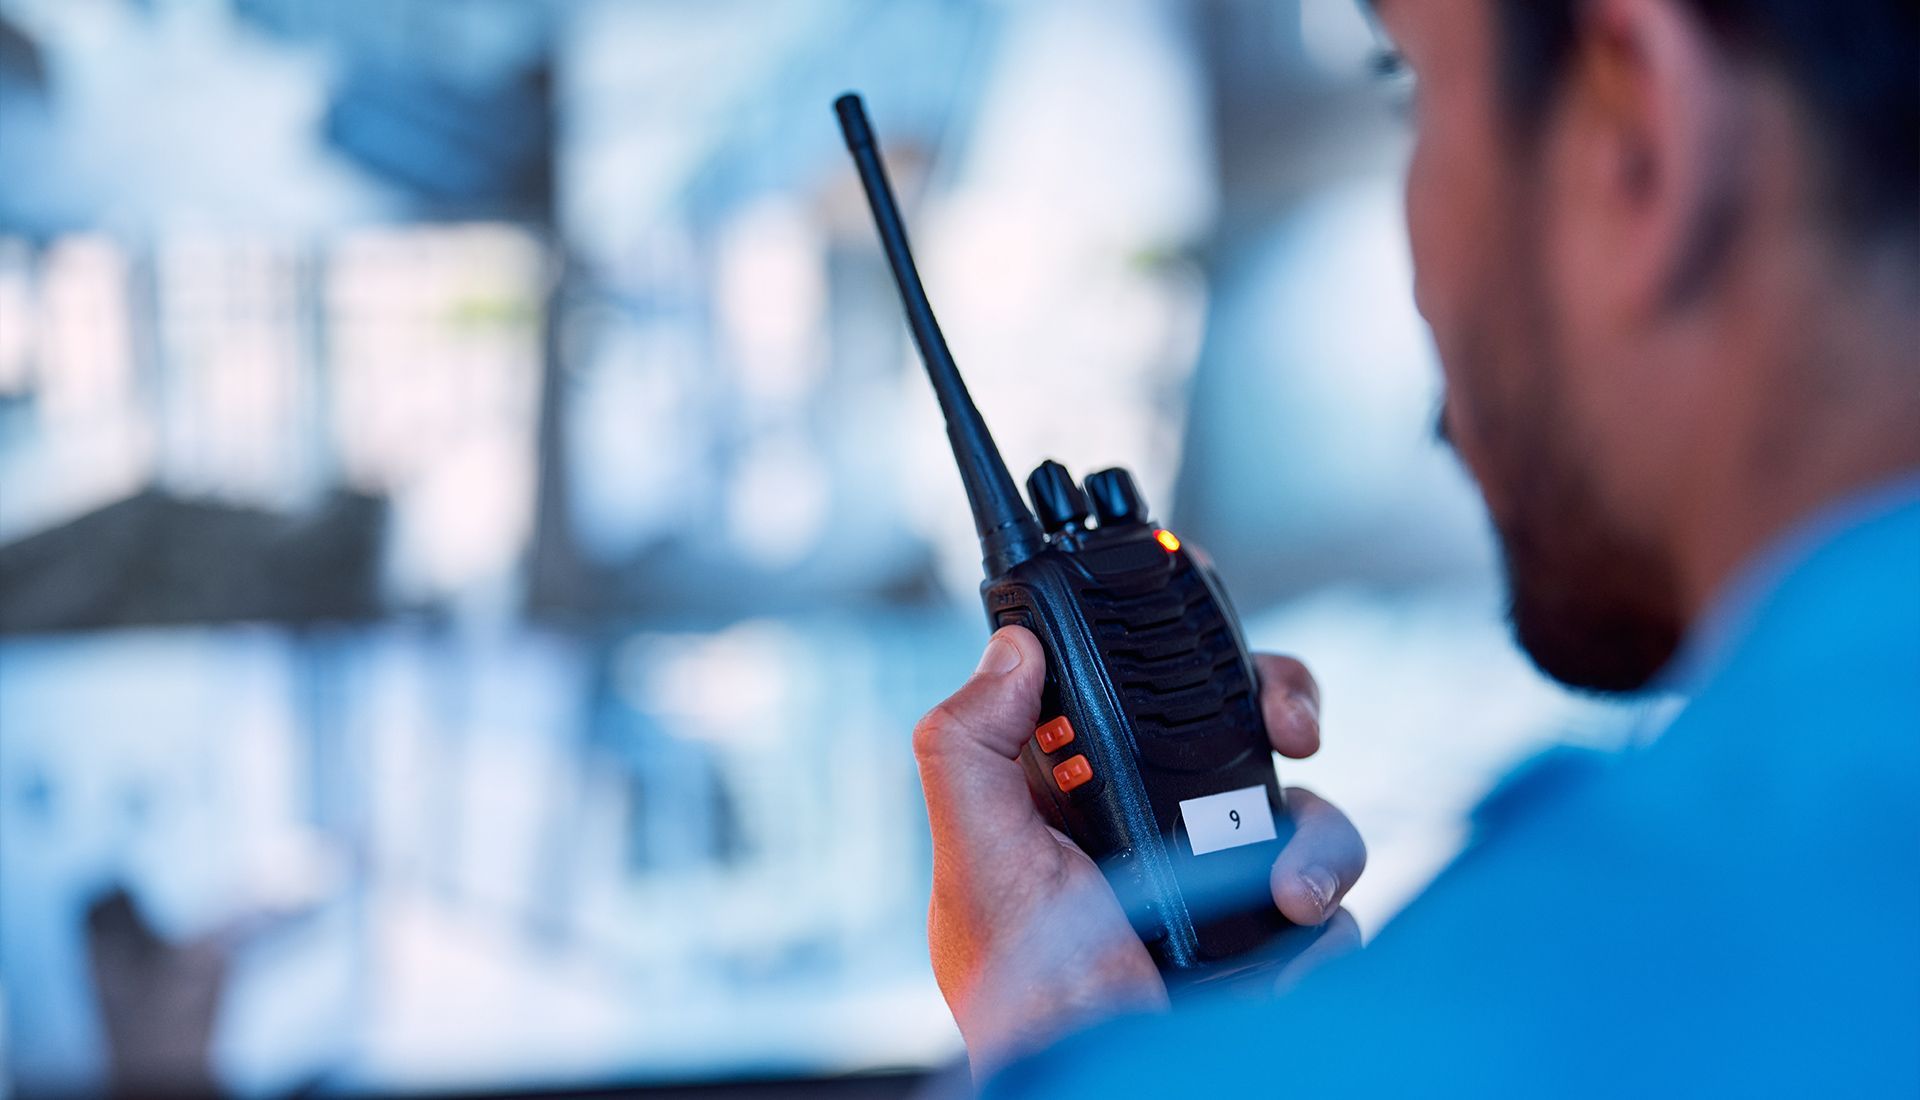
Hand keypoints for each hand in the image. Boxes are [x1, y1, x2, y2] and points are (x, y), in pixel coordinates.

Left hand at [914, 626, 1365, 1075]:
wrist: (1108, 1090)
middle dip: (1285, 713)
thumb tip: (1009, 647)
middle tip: (1297, 737)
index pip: (1140, 686)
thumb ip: (969, 747)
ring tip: (1291, 900)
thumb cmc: (1025, 1001)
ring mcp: (1219, 885)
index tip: (1218, 656)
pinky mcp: (1270, 943)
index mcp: (1077, 791)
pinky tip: (1279, 972)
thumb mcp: (978, 863)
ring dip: (1316, 844)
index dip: (1184, 653)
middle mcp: (1154, 825)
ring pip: (1305, 812)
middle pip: (1244, 727)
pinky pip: (1331, 907)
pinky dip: (1321, 934)